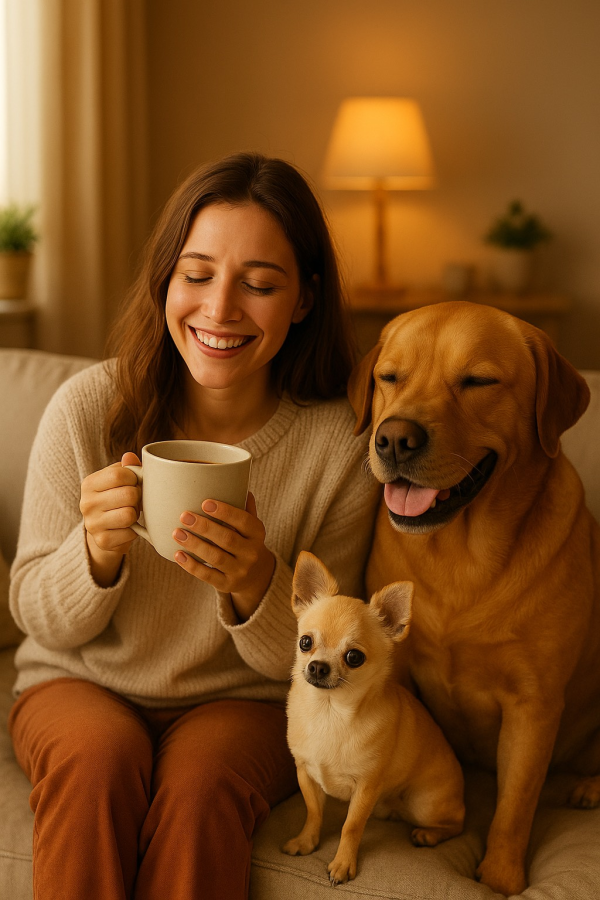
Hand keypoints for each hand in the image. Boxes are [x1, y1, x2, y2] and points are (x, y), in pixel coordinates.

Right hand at [80, 452, 141, 586]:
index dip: (135, 478)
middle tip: (134, 500)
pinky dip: (134, 531)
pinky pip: (130, 533)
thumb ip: (127, 467)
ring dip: (136, 514)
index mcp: (89, 483)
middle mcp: (86, 503)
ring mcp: (92, 524)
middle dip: (138, 497)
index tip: (134, 483)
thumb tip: (130, 456)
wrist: (105, 532)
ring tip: (130, 513)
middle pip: (128, 494)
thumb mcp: (119, 481)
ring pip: (129, 514)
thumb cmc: (116, 500)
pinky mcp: (102, 541)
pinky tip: (127, 528)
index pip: (120, 474)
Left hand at [172, 492, 274, 621]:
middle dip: (204, 527)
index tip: (205, 502)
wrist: (257, 576)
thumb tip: (239, 480)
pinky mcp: (227, 585)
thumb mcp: (251, 526)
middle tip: (184, 515)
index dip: (225, 512)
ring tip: (177, 532)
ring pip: (215, 557)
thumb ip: (245, 507)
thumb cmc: (247, 542)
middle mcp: (251, 553)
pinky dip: (191, 565)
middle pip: (227, 539)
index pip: (244, 521)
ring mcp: (240, 571)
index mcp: (257, 534)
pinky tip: (178, 554)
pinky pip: (207, 575)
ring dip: (194, 544)